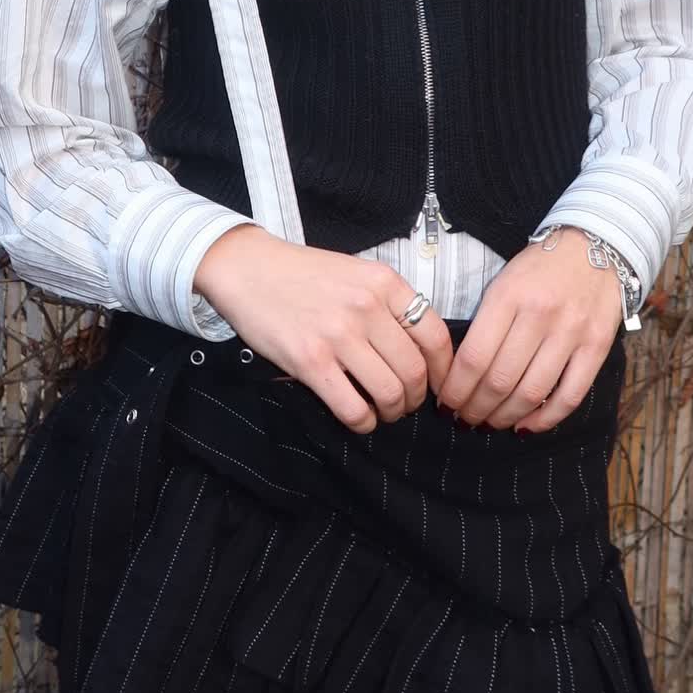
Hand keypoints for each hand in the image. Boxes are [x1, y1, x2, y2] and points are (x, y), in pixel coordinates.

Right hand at [192, 224, 454, 433]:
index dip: (444, 370)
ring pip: (390, 393)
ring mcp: (339, 335)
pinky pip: (353, 407)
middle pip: (415, 371)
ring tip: (383, 412)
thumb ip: (389, 304)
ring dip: (392, 412)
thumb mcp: (357, 274)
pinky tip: (360, 418)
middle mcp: (367, 307)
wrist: (248, 270)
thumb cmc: (304, 274)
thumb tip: (420, 350)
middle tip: (406, 404)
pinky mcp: (311, 362)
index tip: (440, 386)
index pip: (436, 336)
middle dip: (416, 398)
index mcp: (384, 283)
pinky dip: (363, 422)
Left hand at [436, 232, 623, 431]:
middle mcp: (540, 315)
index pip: (474, 357)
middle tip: (464, 419)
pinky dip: (545, 419)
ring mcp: (572, 332)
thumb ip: (484, 324)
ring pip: (531, 393)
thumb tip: (459, 374)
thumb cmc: (539, 269)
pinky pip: (570, 395)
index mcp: (508, 296)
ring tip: (490, 424)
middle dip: (475, 409)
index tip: (445, 404)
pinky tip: (526, 426)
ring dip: (504, 417)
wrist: (595, 247)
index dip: (455, 389)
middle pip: (499, 380)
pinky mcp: (597, 346)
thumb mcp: (502, 283)